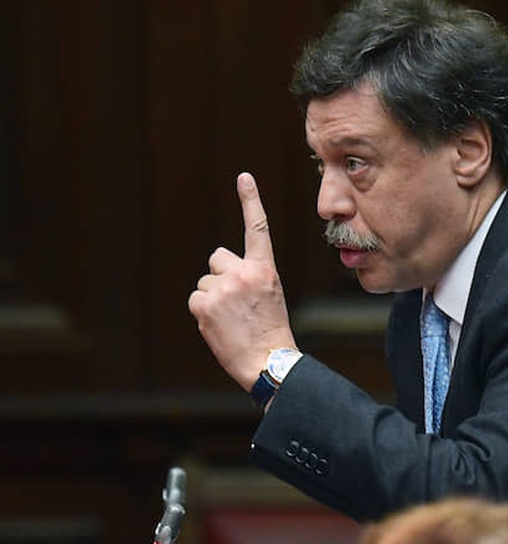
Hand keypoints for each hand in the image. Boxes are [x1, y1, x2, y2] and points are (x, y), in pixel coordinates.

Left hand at [189, 172, 296, 391]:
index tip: (244, 177)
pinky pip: (196, 298)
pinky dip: (204, 312)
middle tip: (237, 301)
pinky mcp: (204, 304)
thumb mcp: (269, 295)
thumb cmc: (270, 330)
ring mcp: (222, 288)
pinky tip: (220, 325)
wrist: (268, 360)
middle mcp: (243, 273)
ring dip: (213, 297)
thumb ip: (248, 277)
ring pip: (206, 282)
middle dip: (222, 275)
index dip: (250, 201)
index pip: (257, 228)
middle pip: (218, 258)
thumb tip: (217, 275)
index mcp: (265, 269)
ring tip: (232, 318)